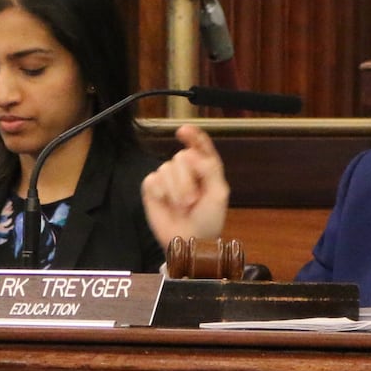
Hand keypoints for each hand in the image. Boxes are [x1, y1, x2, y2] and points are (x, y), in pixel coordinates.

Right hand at [142, 124, 229, 246]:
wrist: (190, 240)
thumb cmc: (208, 219)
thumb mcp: (218, 193)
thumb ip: (210, 169)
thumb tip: (190, 153)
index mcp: (205, 167)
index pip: (200, 144)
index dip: (192, 135)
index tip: (184, 131)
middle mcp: (186, 168)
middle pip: (182, 157)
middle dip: (187, 180)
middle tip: (193, 201)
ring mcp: (168, 177)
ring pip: (166, 168)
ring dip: (175, 190)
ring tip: (182, 206)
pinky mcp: (153, 188)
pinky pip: (152, 180)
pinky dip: (160, 193)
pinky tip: (166, 203)